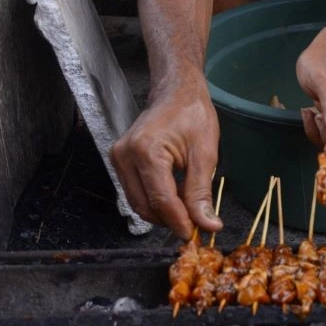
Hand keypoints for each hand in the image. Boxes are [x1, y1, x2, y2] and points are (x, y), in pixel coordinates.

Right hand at [110, 84, 221, 239]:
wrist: (176, 92)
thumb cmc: (193, 115)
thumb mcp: (205, 154)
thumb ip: (201, 192)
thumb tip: (208, 224)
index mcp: (146, 151)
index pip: (161, 200)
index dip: (180, 221)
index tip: (196, 234)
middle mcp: (124, 155)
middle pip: (146, 206)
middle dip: (171, 220)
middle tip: (196, 227)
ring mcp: (118, 158)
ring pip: (138, 203)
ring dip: (163, 214)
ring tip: (188, 212)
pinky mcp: (120, 161)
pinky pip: (136, 192)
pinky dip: (156, 201)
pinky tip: (176, 198)